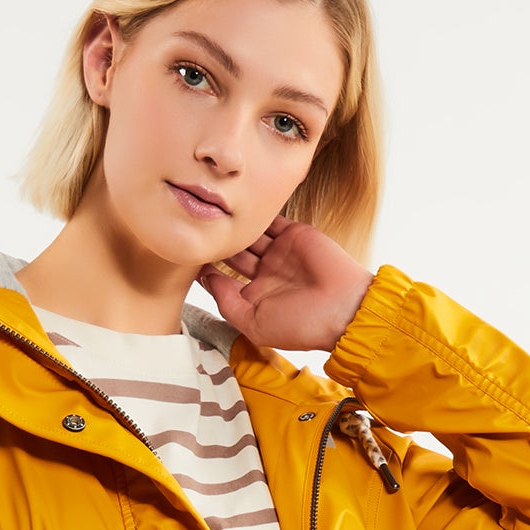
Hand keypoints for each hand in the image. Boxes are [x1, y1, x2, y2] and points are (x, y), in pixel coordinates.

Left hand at [199, 217, 374, 352]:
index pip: (223, 278)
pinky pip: (270, 218)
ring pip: (248, 234)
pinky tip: (236, 205)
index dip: (205, 267)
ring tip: (211, 213)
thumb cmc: (301, 324)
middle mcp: (265, 273)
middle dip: (215, 242)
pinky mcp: (293, 233)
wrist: (343, 307)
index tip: (185, 256)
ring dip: (233, 226)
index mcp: (255, 297)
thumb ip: (228, 302)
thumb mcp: (255, 324)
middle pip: (232, 253)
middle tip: (194, 228)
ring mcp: (279, 252)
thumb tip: (206, 279)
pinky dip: (255, 212)